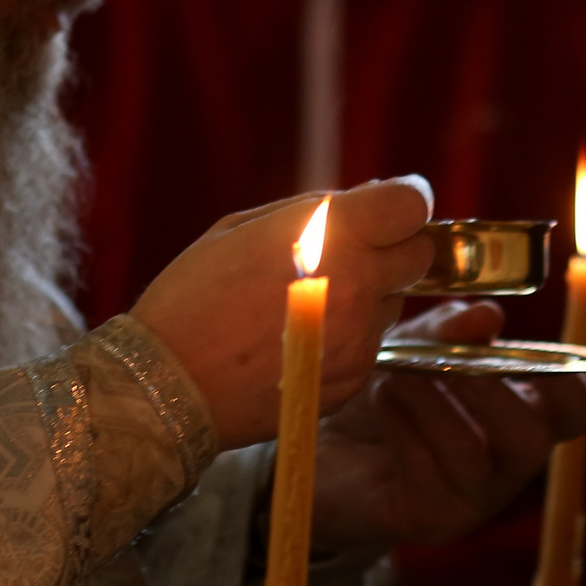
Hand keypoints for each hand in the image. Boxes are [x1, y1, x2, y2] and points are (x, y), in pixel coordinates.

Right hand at [132, 179, 433, 447]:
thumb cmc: (192, 297)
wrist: (165, 385)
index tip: (390, 206)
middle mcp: (358, 288)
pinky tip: (300, 340)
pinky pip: (371, 346)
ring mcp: (360, 340)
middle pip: (419, 255)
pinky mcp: (355, 380)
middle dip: (394, 247)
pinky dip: (349, 338)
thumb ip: (312, 209)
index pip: (412, 205)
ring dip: (369, 295)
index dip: (404, 201)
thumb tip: (362, 202)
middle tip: (353, 252)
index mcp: (333, 238)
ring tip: (310, 303)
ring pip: (394, 303)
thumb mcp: (241, 228)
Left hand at [312, 301, 585, 550]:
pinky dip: (403, 429)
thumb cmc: (385, 392)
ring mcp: (472, 497)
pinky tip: (380, 401)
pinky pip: (426, 475)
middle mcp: (508, 462)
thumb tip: (488, 316)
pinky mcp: (429, 519)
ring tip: (396, 375)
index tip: (524, 351)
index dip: (568, 381)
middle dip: (491, 395)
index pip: (577, 409)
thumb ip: (450, 330)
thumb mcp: (414, 346)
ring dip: (433, 405)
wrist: (323, 446)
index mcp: (523, 412)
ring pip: (471, 455)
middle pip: (534, 441)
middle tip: (452, 362)